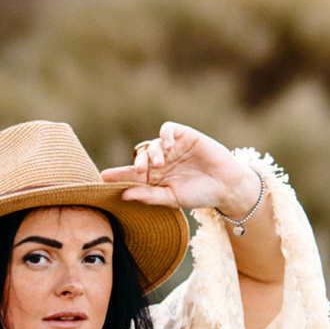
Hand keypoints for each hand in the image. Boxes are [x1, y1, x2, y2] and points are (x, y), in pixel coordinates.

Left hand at [100, 120, 259, 218]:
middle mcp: (161, 161)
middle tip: (138, 172)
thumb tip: (124, 195)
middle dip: (136, 164)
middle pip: (140, 158)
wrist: (226, 186)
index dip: (117, 175)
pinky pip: (168, 130)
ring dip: (152, 153)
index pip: (131, 175)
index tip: (103, 178)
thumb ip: (149, 196)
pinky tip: (168, 146)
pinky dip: (165, 135)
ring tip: (158, 164)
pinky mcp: (185, 136)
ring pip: (152, 144)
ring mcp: (172, 148)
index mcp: (155, 178)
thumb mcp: (172, 198)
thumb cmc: (199, 194)